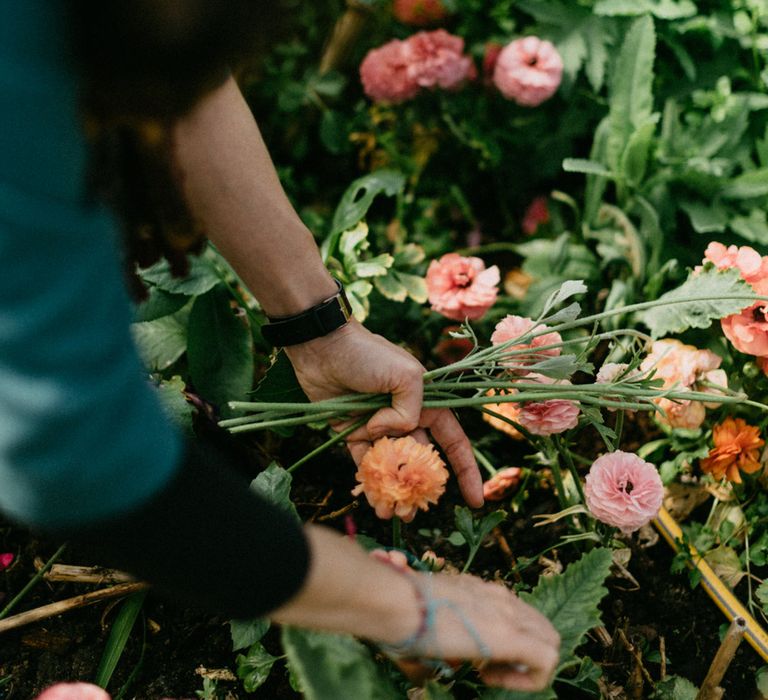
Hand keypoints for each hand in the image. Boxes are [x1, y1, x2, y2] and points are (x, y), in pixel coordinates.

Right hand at [274, 528, 558, 692]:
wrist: (395, 601)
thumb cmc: (395, 610)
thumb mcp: (421, 620)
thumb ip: (433, 639)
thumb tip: (425, 670)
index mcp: (480, 589)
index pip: (515, 612)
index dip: (505, 639)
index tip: (476, 657)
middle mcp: (499, 596)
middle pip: (539, 625)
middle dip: (523, 652)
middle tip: (488, 669)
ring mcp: (506, 614)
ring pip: (550, 640)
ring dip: (526, 664)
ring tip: (489, 674)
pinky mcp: (510, 637)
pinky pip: (546, 661)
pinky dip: (528, 679)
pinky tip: (491, 680)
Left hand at [285, 320, 482, 506]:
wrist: (322, 346)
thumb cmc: (368, 354)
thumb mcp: (406, 375)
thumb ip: (408, 413)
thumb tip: (387, 435)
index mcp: (427, 402)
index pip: (453, 441)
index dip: (465, 470)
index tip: (475, 499)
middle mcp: (405, 417)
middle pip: (420, 462)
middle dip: (421, 490)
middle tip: (414, 512)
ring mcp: (379, 427)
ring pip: (392, 468)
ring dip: (393, 492)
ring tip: (392, 514)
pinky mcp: (352, 432)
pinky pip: (365, 463)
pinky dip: (369, 482)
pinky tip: (373, 501)